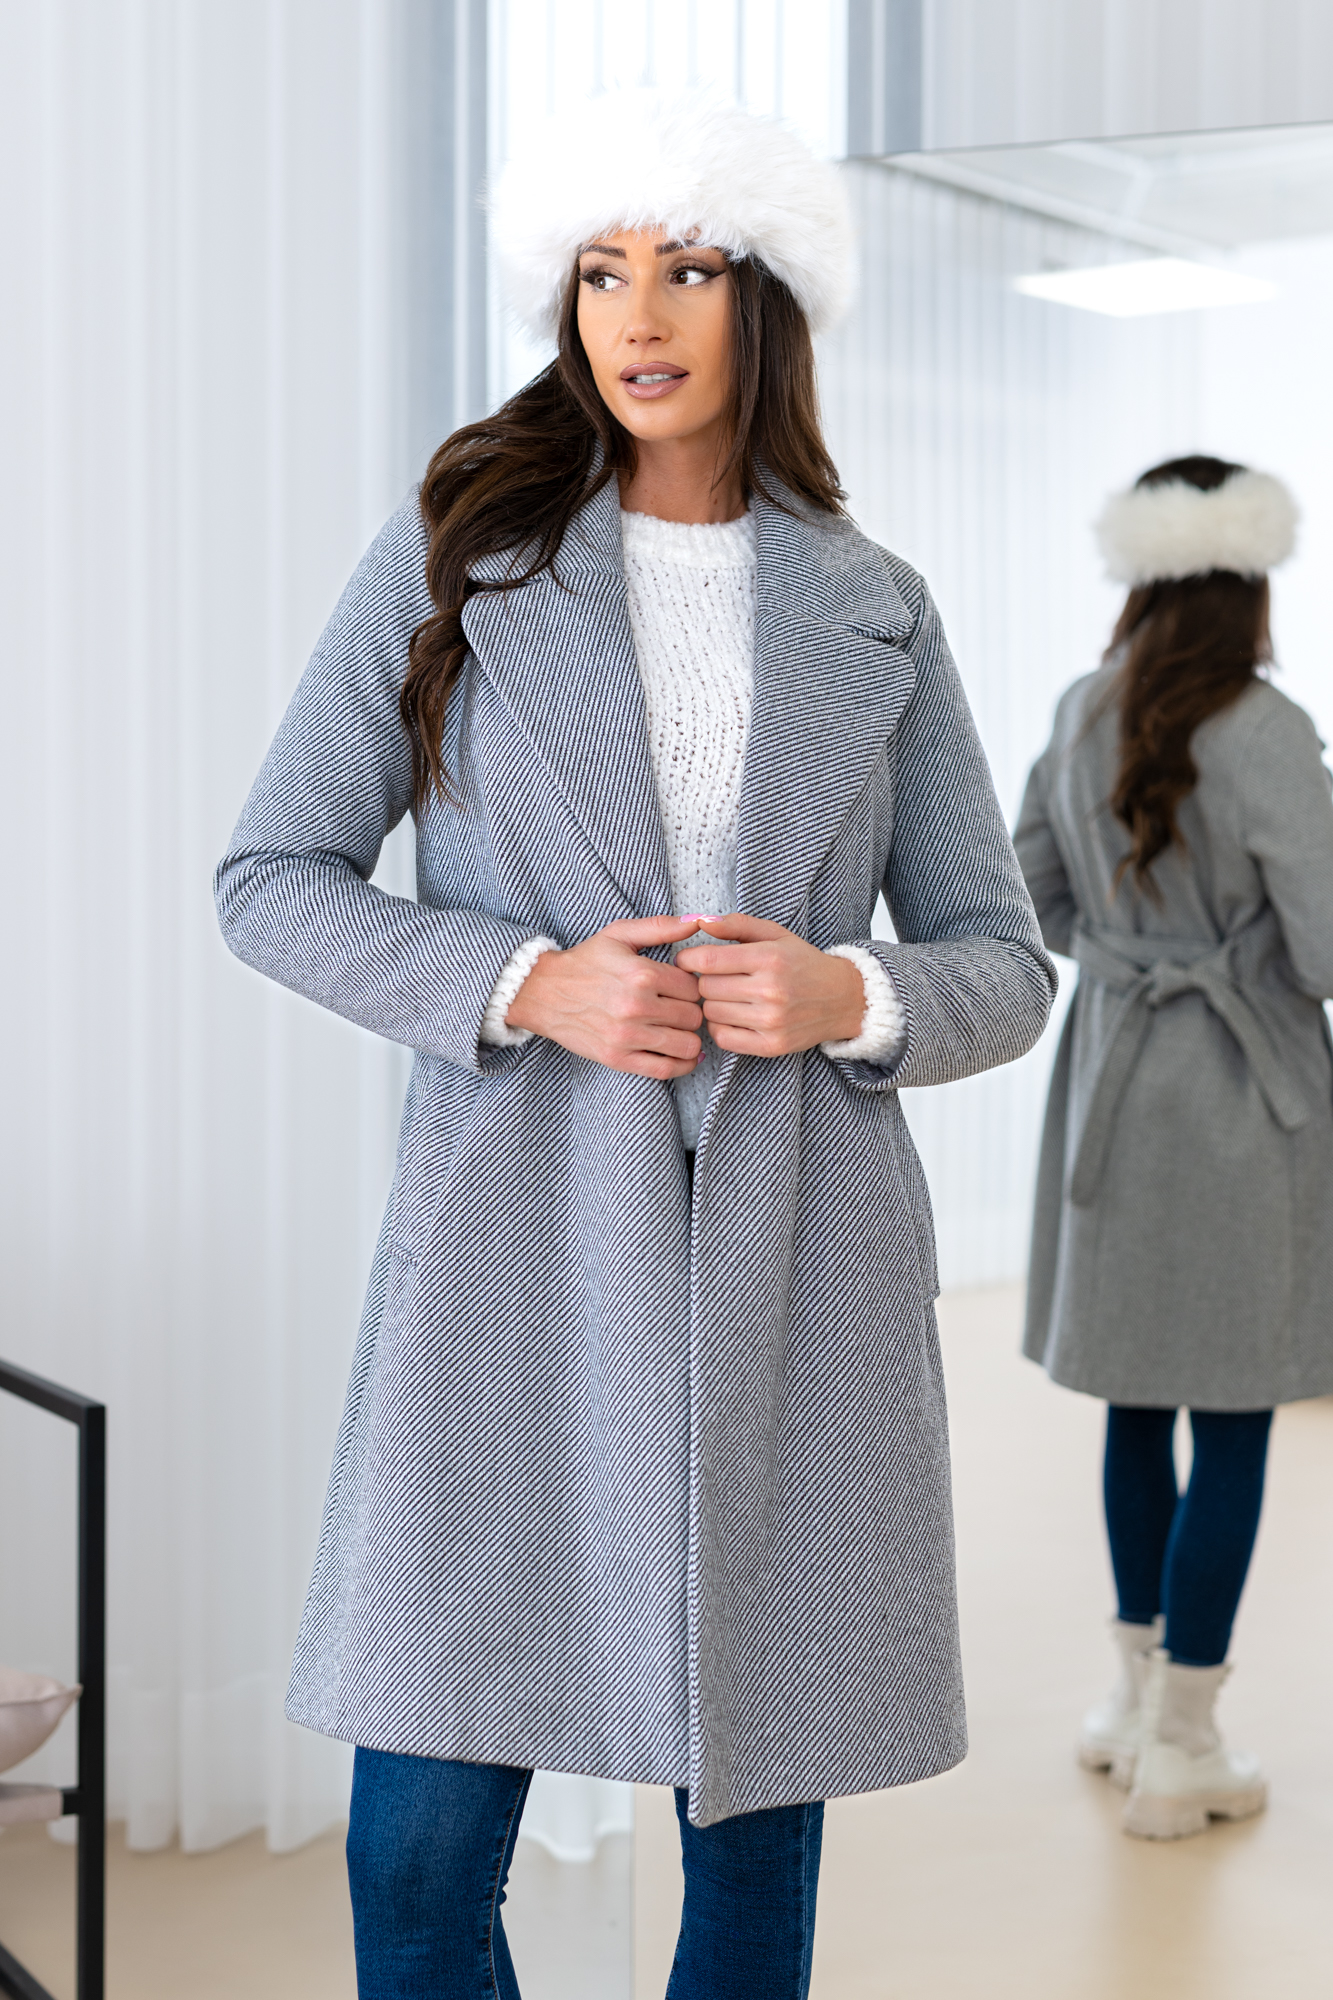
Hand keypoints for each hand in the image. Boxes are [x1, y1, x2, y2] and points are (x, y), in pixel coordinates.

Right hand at [506, 916, 705, 1078]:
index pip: (693, 988)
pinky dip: (682, 1065)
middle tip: (679, 1008)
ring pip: (687, 1044)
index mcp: (641, 973)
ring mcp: (627, 1035)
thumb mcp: (619, 934)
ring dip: (688, 1037)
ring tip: (678, 1029)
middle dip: (690, 1012)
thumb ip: (661, 927)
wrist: (541, 992)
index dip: (692, 987)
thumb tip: (699, 920)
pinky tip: (683, 1054)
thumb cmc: (584, 962)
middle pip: (694, 1017)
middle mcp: (636, 1005)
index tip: (680, 988)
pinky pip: (666, 1069)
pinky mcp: (617, 1059)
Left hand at [676, 915, 864, 1055]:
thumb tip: (700, 922)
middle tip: (717, 978)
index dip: (688, 960)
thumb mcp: (775, 934)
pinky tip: (734, 1016)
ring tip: (729, 996)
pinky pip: (723, 1038)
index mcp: (770, 958)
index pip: (707, 960)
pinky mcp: (771, 1046)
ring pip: (711, 1013)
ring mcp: (771, 1021)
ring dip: (713, 1004)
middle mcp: (771, 991)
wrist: (844, 999)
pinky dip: (720, 1028)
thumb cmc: (803, 962)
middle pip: (705, 988)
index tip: (688, 961)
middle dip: (704, 980)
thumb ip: (736, 925)